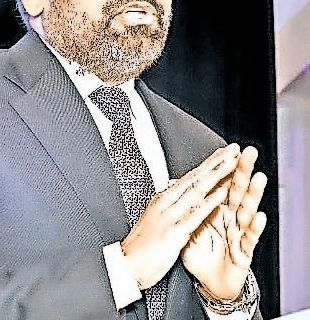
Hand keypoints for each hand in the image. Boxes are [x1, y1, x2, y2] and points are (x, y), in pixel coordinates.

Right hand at [120, 144, 239, 289]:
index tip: (223, 153)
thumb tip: (176, 188)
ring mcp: (170, 216)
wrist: (126, 265)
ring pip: (196, 190)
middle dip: (216, 163)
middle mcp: (167, 202)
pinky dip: (209, 203)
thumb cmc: (141, 245)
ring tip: (232, 164)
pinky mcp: (174, 232)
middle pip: (195, 178)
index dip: (209, 164)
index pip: (191, 177)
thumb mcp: (155, 216)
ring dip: (216, 175)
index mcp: (164, 199)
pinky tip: (221, 194)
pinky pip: (195, 215)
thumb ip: (168, 202)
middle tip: (232, 150)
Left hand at [181, 146, 266, 299]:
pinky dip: (254, 227)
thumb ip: (186, 204)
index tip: (229, 149)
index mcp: (216, 210)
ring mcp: (238, 233)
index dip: (224, 167)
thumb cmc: (201, 254)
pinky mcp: (243, 252)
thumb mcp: (188, 226)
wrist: (208, 283)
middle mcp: (229, 218)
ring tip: (258, 178)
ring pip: (246, 211)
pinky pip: (249, 239)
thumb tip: (174, 183)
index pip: (221, 183)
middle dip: (242, 171)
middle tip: (248, 153)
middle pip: (236, 191)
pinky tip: (258, 216)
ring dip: (252, 193)